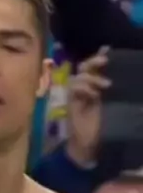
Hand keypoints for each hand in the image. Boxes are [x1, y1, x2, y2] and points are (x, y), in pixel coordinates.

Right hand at [67, 48, 109, 165]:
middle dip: (94, 60)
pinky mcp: (70, 101)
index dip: (99, 55)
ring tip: (105, 85)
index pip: (95, 67)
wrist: (88, 144)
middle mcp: (85, 88)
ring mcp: (76, 95)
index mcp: (95, 87)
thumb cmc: (102, 127)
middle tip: (105, 60)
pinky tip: (93, 94)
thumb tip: (121, 76)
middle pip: (85, 67)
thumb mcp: (112, 105)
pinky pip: (74, 87)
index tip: (108, 49)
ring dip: (91, 77)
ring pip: (79, 76)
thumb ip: (116, 90)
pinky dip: (84, 87)